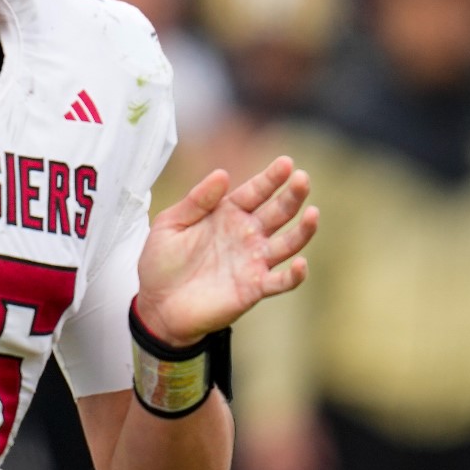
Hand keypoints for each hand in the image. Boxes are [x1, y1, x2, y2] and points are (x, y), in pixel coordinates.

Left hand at [135, 156, 317, 346]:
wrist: (157, 306)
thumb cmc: (162, 263)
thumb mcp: (170, 224)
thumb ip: (197, 200)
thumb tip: (222, 174)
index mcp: (227, 214)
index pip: (255, 192)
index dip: (271, 178)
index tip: (287, 163)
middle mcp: (246, 235)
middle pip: (278, 212)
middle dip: (292, 195)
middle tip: (302, 179)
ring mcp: (253, 262)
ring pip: (287, 243)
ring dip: (303, 230)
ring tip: (312, 214)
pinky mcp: (253, 288)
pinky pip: (280, 281)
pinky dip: (294, 275)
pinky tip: (300, 264)